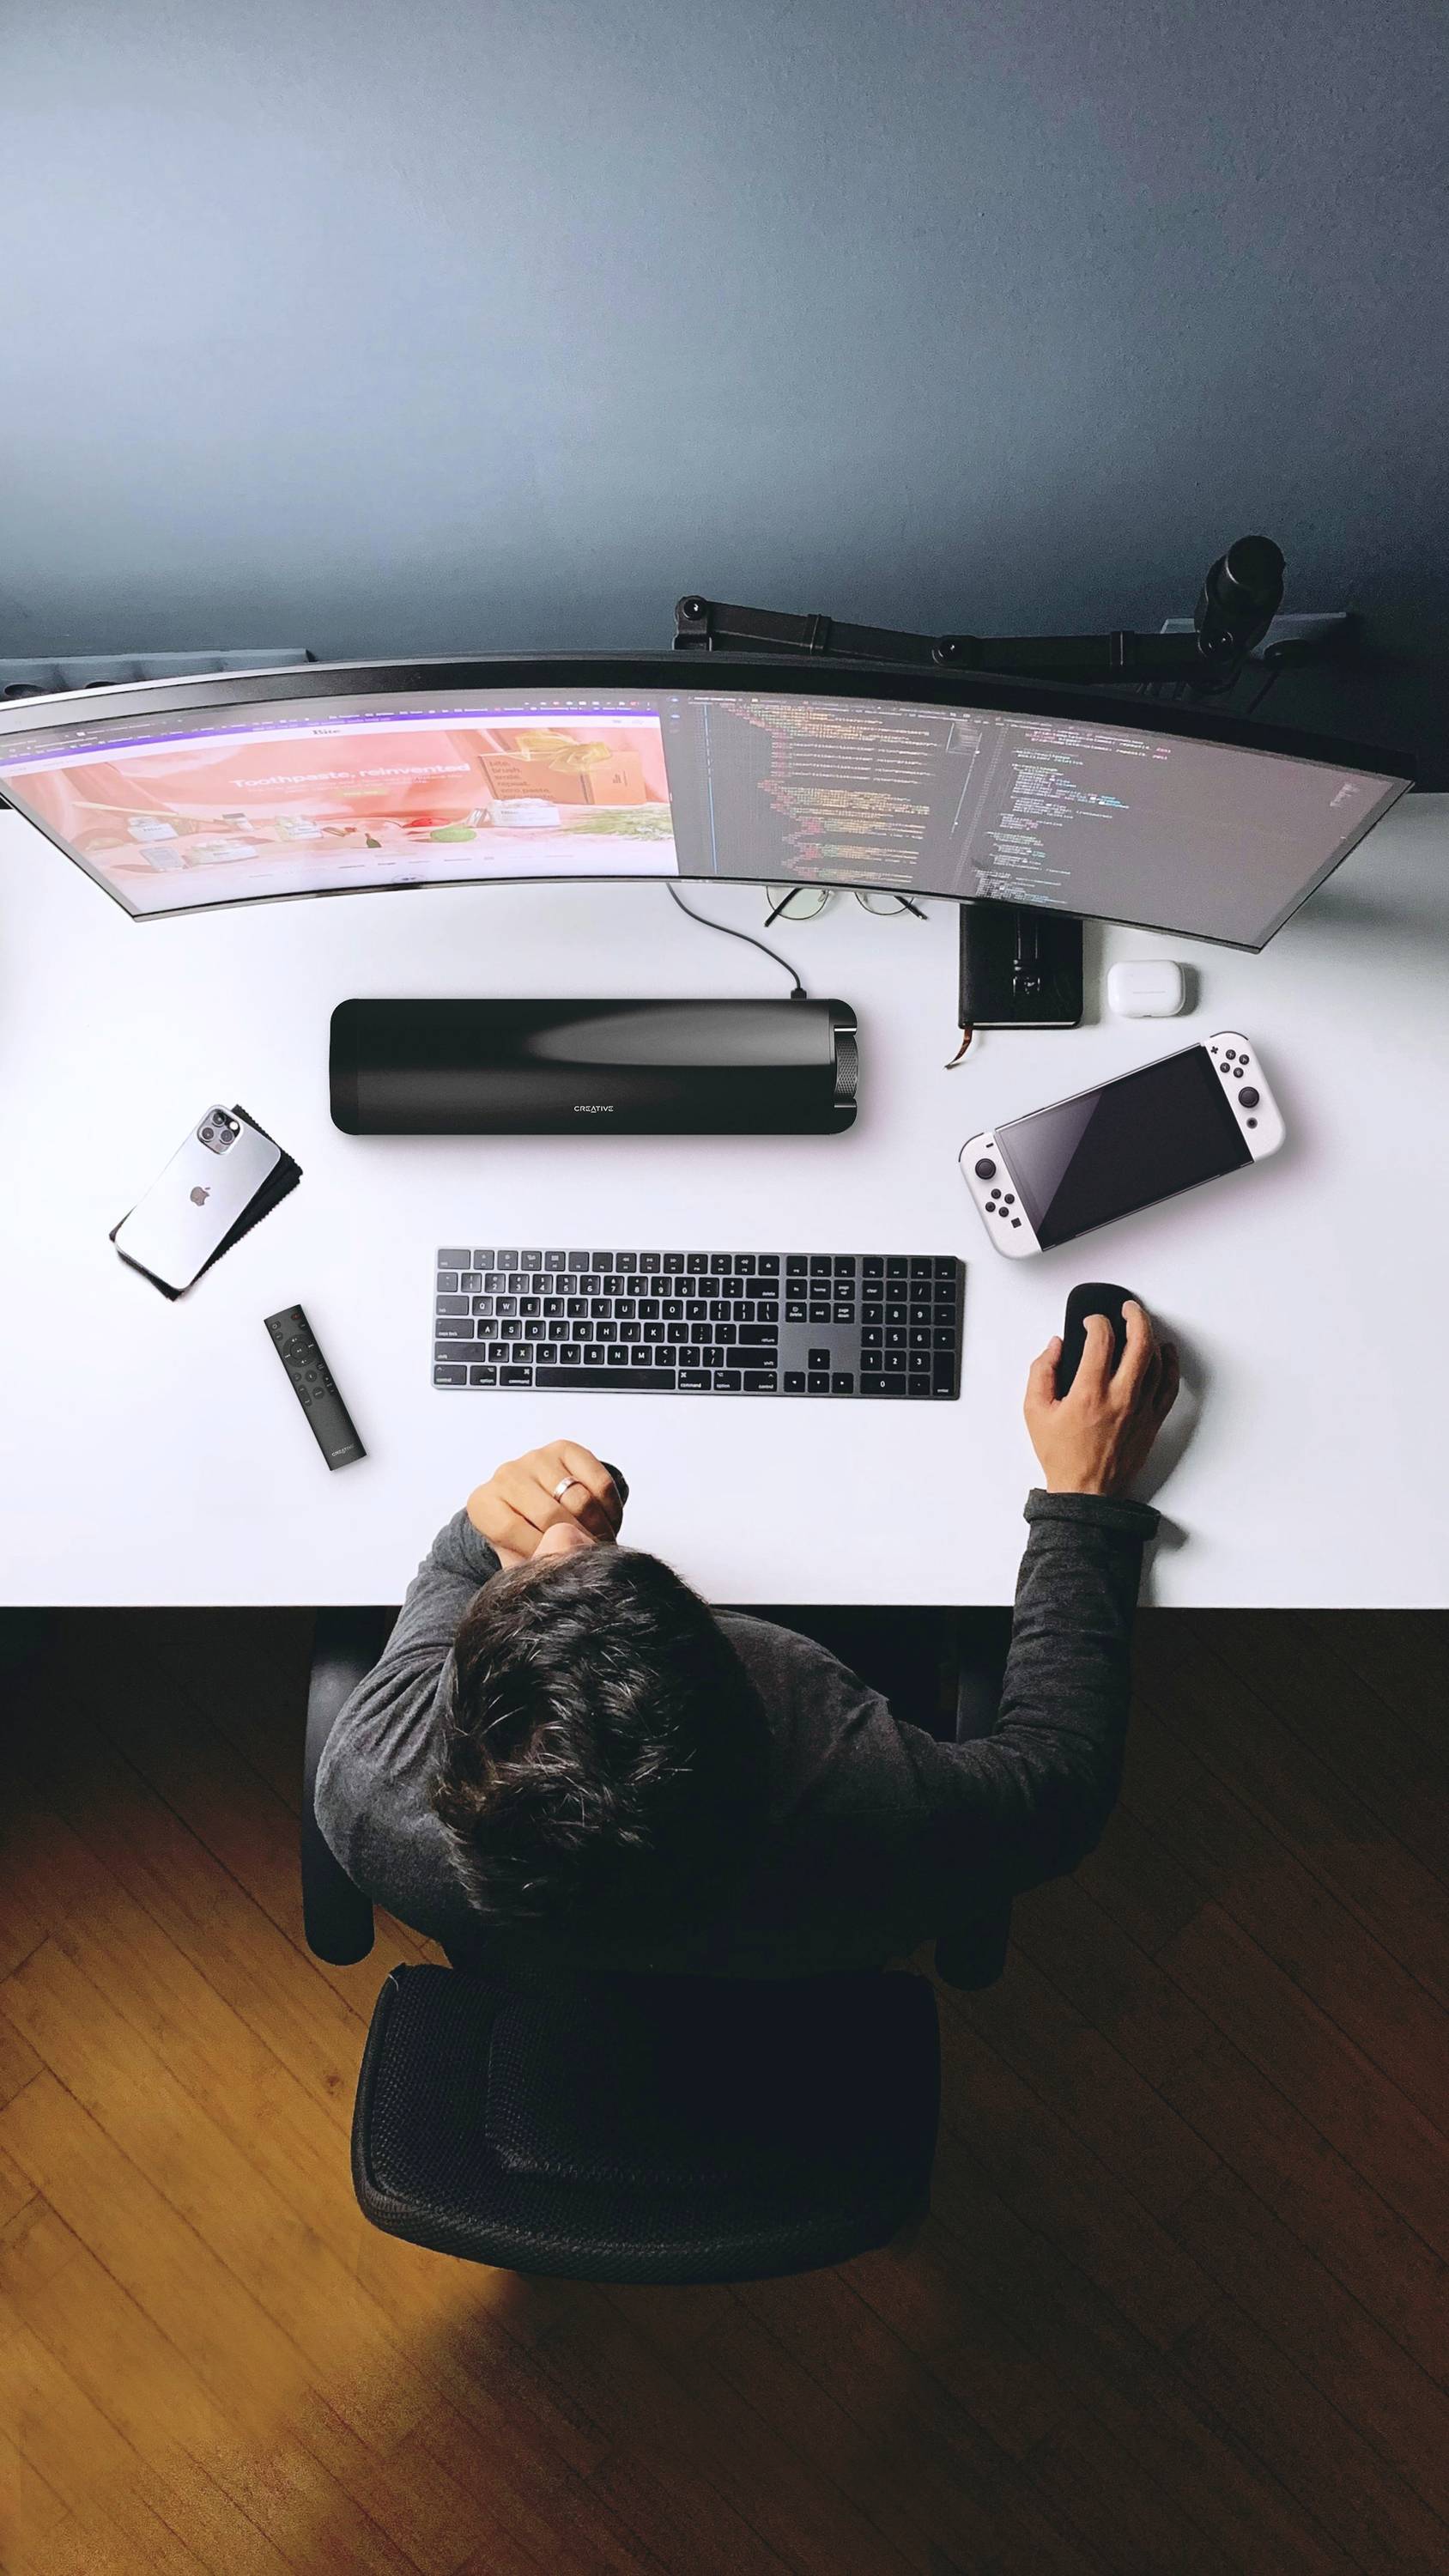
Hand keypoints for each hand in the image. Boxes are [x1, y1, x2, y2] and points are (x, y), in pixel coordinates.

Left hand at [467, 1442, 623, 1568]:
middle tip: (591, 1560)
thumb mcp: (519, 1560)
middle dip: (578, 1543)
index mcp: (484, 1505)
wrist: (537, 1508)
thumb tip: (561, 1557)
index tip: (564, 1568)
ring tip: (601, 1543)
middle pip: (551, 1515)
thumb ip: (533, 1563)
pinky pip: (600, 1482)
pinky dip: (611, 1509)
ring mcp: (536, 1459)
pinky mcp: (566, 1449)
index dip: (543, 1553)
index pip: (511, 1530)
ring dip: (599, 1529)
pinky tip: (609, 1522)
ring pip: (581, 1500)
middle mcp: (506, 1476)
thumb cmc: (525, 1538)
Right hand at [1024, 1301, 1179, 1497]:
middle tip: (1127, 1309)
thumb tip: (1056, 1346)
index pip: (1101, 1340)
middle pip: (1139, 1342)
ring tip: (1142, 1326)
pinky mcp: (1152, 1421)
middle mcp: (1120, 1398)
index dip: (1096, 1322)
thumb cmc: (1062, 1455)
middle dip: (1135, 1316)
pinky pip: (1169, 1385)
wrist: (1086, 1493)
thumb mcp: (1034, 1411)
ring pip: (1157, 1361)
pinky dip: (1170, 1364)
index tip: (1091, 1322)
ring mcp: (1141, 1409)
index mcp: (1089, 1393)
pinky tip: (1166, 1352)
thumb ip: (1041, 1372)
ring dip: (1151, 1336)